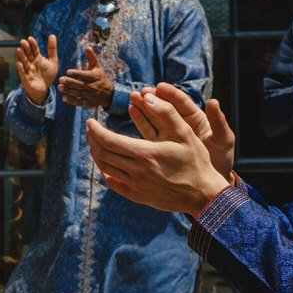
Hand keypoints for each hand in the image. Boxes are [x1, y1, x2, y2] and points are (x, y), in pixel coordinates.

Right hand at [15, 35, 58, 105]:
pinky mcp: (25, 78)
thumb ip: (52, 49)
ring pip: (24, 62)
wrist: (45, 89)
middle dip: (25, 48)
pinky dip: (20, 68)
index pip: (34, 49)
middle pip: (28, 54)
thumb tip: (52, 35)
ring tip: (19, 49)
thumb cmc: (48, 75)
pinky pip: (22, 73)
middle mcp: (31, 63)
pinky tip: (19, 63)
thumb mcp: (53, 61)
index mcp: (38, 58)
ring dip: (21, 56)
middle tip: (23, 41)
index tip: (30, 38)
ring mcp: (28, 70)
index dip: (32, 44)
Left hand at [58, 46, 114, 109]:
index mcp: (95, 77)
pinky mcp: (89, 103)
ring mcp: (91, 95)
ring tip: (59, 87)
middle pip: (81, 84)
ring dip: (69, 91)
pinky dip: (72, 101)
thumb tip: (87, 47)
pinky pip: (80, 102)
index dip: (77, 73)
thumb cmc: (101, 77)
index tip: (68, 71)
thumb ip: (92, 57)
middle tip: (60, 79)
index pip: (85, 75)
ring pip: (79, 93)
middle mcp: (93, 86)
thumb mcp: (98, 67)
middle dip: (70, 82)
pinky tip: (64, 98)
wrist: (109, 94)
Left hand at [86, 87, 230, 215]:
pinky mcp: (137, 196)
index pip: (108, 140)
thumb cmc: (196, 161)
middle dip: (92, 139)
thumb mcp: (185, 133)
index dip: (95, 130)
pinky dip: (105, 171)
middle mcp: (136, 171)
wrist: (203, 195)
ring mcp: (135, 186)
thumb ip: (166, 112)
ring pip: (105, 168)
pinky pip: (113, 183)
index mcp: (145, 153)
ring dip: (96, 154)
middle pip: (102, 154)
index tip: (89, 121)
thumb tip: (148, 96)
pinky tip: (106, 163)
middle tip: (90, 130)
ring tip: (95, 143)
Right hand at [131, 83, 234, 180]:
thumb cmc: (221, 161)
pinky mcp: (160, 146)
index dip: (171, 94)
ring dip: (144, 106)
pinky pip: (149, 131)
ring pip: (155, 117)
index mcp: (198, 120)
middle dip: (154, 98)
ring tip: (133, 98)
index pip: (182, 103)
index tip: (159, 87)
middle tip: (142, 92)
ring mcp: (170, 136)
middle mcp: (182, 125)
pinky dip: (141, 120)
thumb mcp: (223, 141)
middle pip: (166, 108)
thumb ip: (218, 122)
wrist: (210, 184)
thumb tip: (213, 101)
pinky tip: (132, 111)